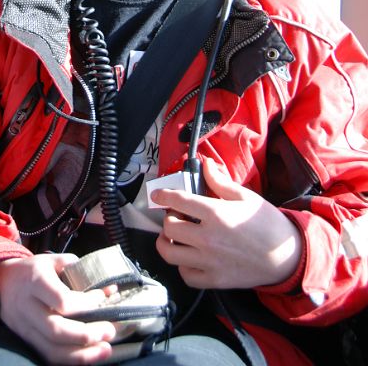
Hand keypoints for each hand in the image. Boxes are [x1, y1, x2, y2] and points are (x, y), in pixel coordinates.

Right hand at [0, 253, 115, 364]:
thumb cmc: (32, 271)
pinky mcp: (26, 341)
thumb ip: (77, 270)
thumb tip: (107, 287)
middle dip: (87, 334)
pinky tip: (89, 356)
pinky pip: (48, 356)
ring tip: (105, 349)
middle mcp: (28, 307)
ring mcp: (25, 328)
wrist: (1, 283)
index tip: (103, 297)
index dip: (86, 303)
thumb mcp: (52, 260)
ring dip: (82, 354)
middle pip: (57, 330)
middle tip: (109, 330)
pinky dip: (70, 360)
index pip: (62, 300)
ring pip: (52, 350)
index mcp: (36, 282)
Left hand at [154, 158, 302, 289]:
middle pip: (169, 226)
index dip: (163, 194)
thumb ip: (220, 181)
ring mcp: (209, 262)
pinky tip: (188, 256)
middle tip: (177, 214)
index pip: (178, 200)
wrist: (287, 256)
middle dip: (169, 217)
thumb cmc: (266, 224)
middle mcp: (207, 238)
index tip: (157, 194)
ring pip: (170, 253)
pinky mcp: (214, 280)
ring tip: (174, 236)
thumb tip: (205, 164)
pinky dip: (182, 266)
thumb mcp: (244, 196)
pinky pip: (186, 275)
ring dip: (167, 242)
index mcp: (215, 214)